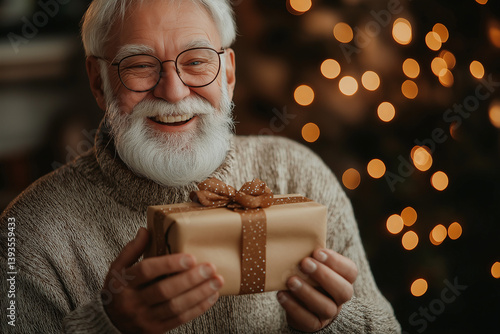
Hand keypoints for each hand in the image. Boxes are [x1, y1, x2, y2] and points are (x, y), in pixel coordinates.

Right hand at [101, 228, 223, 333]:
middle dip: (190, 279)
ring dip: (199, 294)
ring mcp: (145, 318)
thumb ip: (132, 249)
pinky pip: (180, 319)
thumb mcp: (118, 268)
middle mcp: (133, 302)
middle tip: (210, 268)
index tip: (190, 257)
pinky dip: (198, 308)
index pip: (147, 271)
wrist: (110, 323)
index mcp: (124, 283)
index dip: (169, 264)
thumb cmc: (118, 290)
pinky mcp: (156, 330)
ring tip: (216, 281)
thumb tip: (146, 230)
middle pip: (164, 290)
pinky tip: (211, 296)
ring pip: (175, 307)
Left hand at [277, 248, 357, 331]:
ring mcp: (328, 312)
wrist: (300, 301)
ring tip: (291, 280)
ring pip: (326, 307)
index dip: (336, 261)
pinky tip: (282, 294)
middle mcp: (339, 297)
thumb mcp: (311, 261)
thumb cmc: (306, 274)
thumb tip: (296, 227)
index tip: (317, 251)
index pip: (350, 271)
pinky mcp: (314, 324)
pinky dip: (294, 307)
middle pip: (343, 290)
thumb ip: (309, 250)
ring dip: (307, 292)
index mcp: (343, 278)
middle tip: (304, 263)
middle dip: (323, 276)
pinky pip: (307, 320)